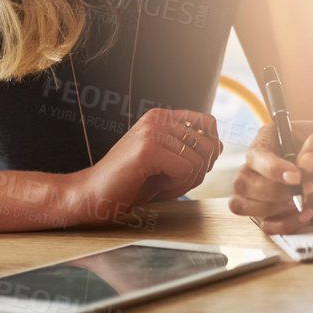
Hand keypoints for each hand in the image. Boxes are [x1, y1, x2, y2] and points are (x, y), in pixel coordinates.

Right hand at [71, 109, 220, 222]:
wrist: (92, 196)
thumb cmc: (130, 182)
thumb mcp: (166, 160)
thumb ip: (191, 149)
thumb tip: (220, 145)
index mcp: (162, 117)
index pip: (209, 123)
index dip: (208, 150)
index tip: (187, 167)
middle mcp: (158, 118)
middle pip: (210, 144)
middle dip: (199, 172)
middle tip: (173, 181)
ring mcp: (152, 132)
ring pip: (200, 160)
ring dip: (186, 182)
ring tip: (163, 185)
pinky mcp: (148, 150)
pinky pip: (187, 170)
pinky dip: (177, 187)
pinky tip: (157, 188)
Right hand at [229, 119, 312, 232]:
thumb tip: (303, 164)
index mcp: (272, 139)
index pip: (256, 155)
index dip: (271, 169)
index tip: (297, 177)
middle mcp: (262, 165)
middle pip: (243, 183)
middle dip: (273, 192)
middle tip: (308, 189)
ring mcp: (266, 190)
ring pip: (244, 205)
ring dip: (274, 210)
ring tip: (308, 205)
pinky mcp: (276, 210)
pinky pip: (266, 224)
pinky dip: (287, 224)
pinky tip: (310, 215)